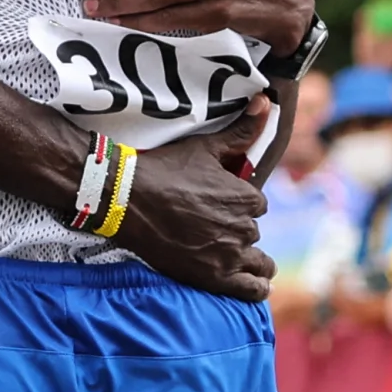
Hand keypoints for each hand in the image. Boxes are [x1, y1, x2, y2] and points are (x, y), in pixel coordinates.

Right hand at [109, 134, 270, 301]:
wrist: (126, 200)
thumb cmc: (164, 170)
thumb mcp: (205, 148)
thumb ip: (240, 132)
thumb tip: (266, 102)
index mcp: (246, 196)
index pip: (256, 205)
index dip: (239, 205)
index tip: (220, 204)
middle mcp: (243, 227)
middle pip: (252, 231)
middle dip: (237, 229)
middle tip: (211, 226)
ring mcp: (229, 255)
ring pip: (258, 261)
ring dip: (250, 259)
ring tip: (233, 255)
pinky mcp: (214, 277)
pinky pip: (251, 289)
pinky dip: (255, 286)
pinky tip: (253, 283)